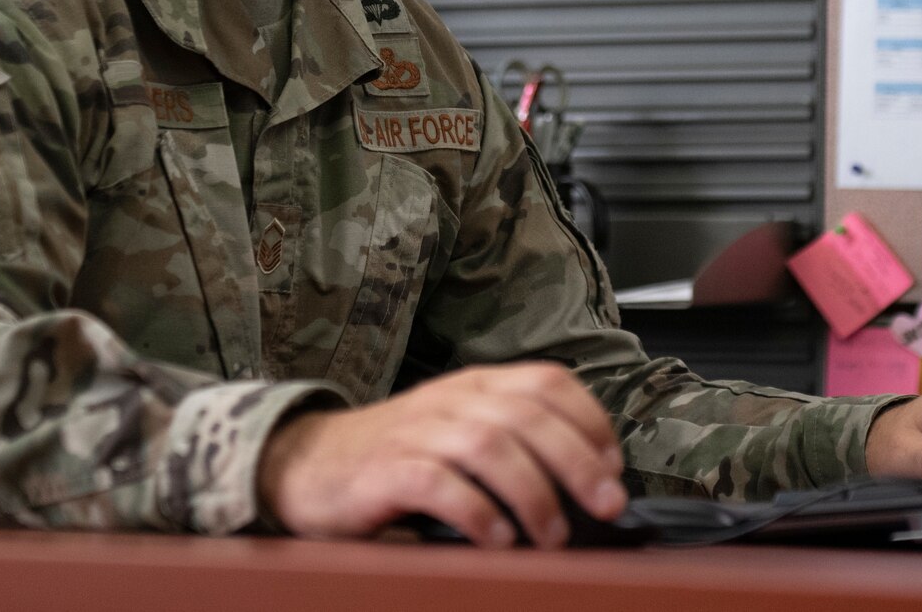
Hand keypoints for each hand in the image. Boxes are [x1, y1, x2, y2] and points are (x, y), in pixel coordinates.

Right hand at [257, 362, 626, 548]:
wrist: (308, 464)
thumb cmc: (397, 456)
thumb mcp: (460, 432)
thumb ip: (514, 442)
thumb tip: (589, 481)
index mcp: (477, 386)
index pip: (548, 382)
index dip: (590, 420)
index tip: (613, 466)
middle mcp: (451, 400)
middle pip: (528, 416)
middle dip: (576, 461)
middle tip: (605, 505)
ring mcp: (417, 432)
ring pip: (490, 446)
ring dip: (532, 493)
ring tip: (552, 536)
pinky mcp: (385, 471)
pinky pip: (438, 483)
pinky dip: (476, 511)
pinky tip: (497, 540)